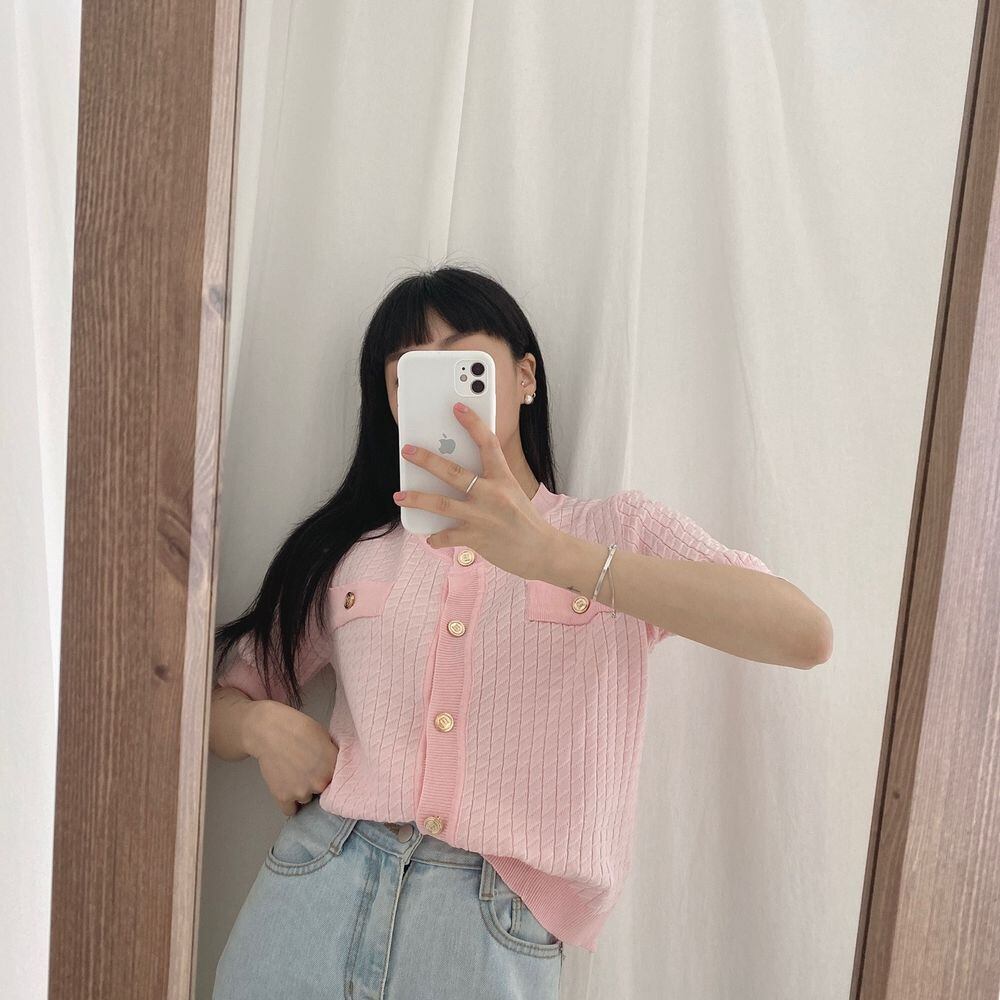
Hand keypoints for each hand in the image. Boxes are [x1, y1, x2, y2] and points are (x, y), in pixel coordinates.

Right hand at [245, 701, 339, 815]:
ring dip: (301, 790)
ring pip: (306, 798)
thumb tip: (335, 765)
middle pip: (322, 790)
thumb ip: (332, 755)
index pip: (338, 779)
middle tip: (305, 769)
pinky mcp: (283, 797)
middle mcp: (321, 782)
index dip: (329, 774)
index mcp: (333, 766)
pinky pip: (290, 810)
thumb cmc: (297, 727)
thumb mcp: (324, 736)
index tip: (323, 771)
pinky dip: (289, 804)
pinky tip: (287, 792)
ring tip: (291, 773)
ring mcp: (302, 792)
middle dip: (315, 782)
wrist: (270, 731)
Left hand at [395, 401, 558, 579]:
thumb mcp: (513, 492)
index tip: (457, 408)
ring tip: (399, 495)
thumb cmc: (525, 520)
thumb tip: (458, 476)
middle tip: (407, 450)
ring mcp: (482, 516)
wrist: (542, 550)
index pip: (488, 444)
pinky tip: (429, 537)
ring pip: (441, 504)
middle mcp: (492, 494)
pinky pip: (447, 536)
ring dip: (417, 498)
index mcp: (503, 478)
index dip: (472, 423)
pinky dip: (436, 537)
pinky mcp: (476, 537)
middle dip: (426, 460)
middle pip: (453, 472)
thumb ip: (490, 482)